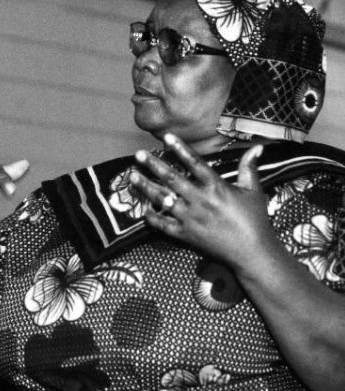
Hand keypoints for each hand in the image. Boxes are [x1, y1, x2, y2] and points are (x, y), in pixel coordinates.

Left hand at [130, 133, 275, 271]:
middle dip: (153, 165)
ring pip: (163, 199)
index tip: (166, 137)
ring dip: (146, 187)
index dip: (180, 149)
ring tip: (132, 176)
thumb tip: (257, 147)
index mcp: (216, 187)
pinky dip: (152, 218)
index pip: (194, 163)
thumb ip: (249, 168)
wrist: (252, 252)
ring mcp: (190, 219)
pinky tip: (143, 210)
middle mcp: (200, 200)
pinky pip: (164, 225)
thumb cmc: (255, 220)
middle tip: (138, 155)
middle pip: (172, 179)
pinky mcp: (186, 235)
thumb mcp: (254, 191)